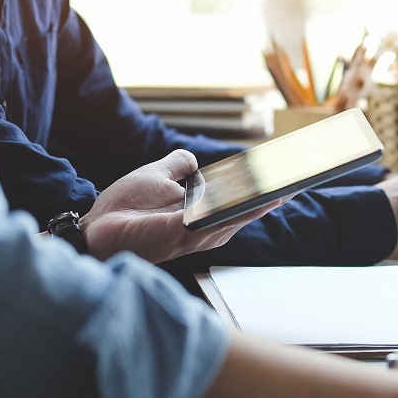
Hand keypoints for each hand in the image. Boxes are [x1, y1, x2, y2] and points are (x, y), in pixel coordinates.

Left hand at [79, 150, 280, 263]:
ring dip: (266, 199)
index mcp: (204, 216)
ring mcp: (197, 235)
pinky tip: (259, 194)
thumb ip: (178, 167)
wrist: (95, 228)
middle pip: (251, 210)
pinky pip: (217, 219)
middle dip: (276, 194)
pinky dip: (239, 208)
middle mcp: (208, 230)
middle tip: (302, 173)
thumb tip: (194, 161)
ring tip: (290, 181)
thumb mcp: (157, 177)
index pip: (244, 202)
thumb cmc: (124, 208)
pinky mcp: (183, 235)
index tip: (291, 171)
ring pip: (241, 215)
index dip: (267, 188)